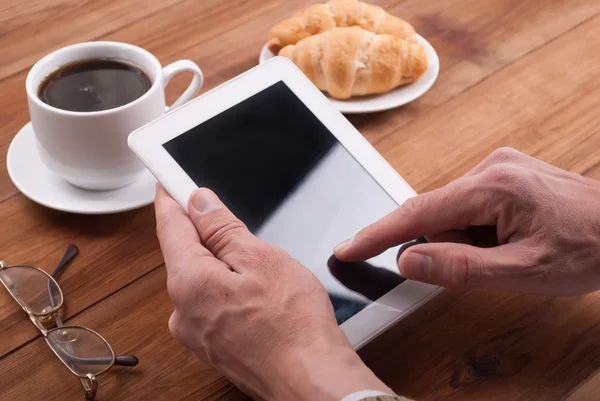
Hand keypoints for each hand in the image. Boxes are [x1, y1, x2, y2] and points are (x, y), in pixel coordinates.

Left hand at [155, 186, 391, 400]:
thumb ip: (222, 228)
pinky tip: (257, 293)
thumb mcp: (261, 258)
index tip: (169, 182)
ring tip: (259, 266)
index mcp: (188, 283)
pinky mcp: (214, 345)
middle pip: (186, 254)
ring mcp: (197, 333)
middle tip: (229, 216)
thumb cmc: (293, 325)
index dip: (171, 199)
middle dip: (205, 233)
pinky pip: (212, 303)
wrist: (310, 379)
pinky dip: (227, 289)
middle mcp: (182, 311)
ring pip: (203, 280)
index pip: (170, 227)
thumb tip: (199, 203)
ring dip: (221, 263)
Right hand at [334, 147, 599, 295]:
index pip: (417, 214)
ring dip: (463, 239)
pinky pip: (468, 205)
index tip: (347, 249)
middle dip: (439, 244)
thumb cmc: (591, 247)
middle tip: (482, 262)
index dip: (376, 235)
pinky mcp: (503, 174)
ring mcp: (497, 167)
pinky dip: (473, 229)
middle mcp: (490, 168)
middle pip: (434, 213)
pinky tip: (506, 238)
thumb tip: (408, 260)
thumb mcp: (524, 272)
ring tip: (508, 251)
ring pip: (451, 212)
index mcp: (493, 188)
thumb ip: (461, 267)